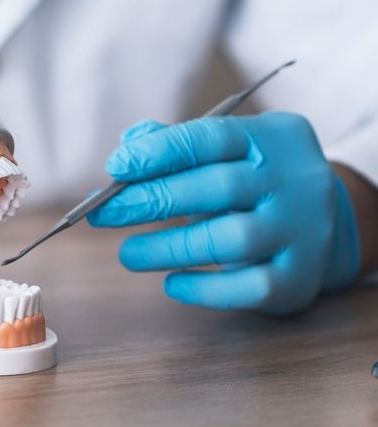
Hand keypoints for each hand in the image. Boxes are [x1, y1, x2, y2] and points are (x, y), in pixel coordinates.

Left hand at [88, 112, 360, 312]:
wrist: (322, 223)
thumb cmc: (250, 181)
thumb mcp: (223, 151)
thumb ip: (174, 144)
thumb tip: (126, 149)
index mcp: (272, 138)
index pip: (214, 137)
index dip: (161, 151)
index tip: (116, 167)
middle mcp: (295, 181)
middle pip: (221, 187)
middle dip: (153, 199)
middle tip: (103, 213)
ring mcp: (303, 230)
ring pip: (234, 239)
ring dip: (170, 248)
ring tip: (128, 254)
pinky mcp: (299, 277)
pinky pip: (251, 287)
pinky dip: (205, 289)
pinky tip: (173, 284)